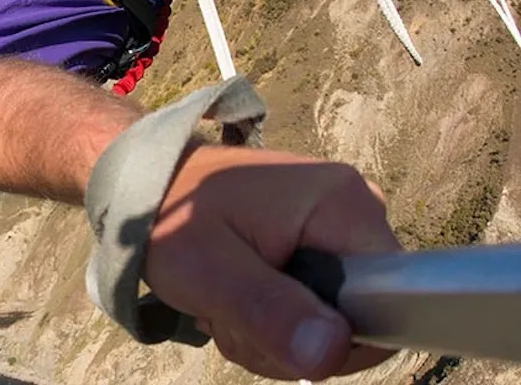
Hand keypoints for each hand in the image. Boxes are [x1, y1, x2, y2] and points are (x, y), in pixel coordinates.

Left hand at [144, 145, 400, 380]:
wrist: (147, 182)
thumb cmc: (170, 214)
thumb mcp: (206, 269)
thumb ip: (267, 309)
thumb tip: (329, 354)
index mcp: (342, 203)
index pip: (390, 302)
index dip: (339, 340)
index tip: (275, 329)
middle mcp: (353, 209)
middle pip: (359, 318)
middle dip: (292, 338)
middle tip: (231, 315)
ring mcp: (334, 225)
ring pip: (331, 321)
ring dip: (274, 333)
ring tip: (224, 302)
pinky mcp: (316, 240)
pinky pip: (313, 305)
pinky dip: (271, 318)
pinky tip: (233, 299)